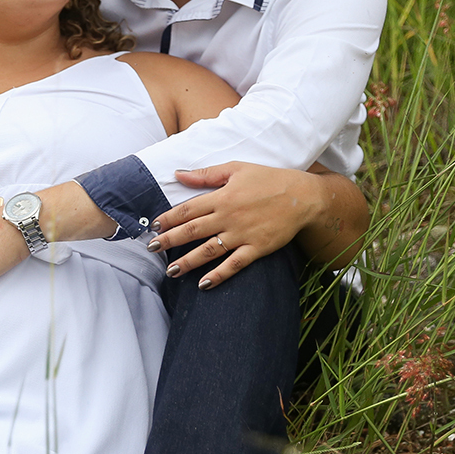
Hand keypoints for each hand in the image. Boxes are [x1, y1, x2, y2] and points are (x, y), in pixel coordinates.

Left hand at [149, 162, 321, 289]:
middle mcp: (228, 216)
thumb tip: (178, 174)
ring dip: (187, 262)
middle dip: (170, 240)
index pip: (187, 209)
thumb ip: (206, 174)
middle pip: (192, 231)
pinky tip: (204, 284)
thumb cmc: (268, 179)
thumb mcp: (236, 169)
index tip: (155, 226)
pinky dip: (219, 275)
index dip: (168, 218)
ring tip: (170, 270)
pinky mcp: (257, 248)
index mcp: (221, 196)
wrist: (303, 196)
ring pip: (208, 251)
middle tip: (152, 248)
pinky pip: (234, 264)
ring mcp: (242, 234)